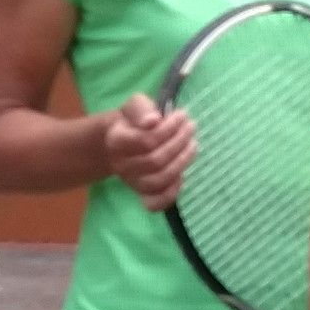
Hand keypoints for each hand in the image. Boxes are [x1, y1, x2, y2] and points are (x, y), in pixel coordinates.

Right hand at [102, 93, 195, 210]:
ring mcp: (132, 181)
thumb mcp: (136, 106)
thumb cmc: (133, 120)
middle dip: (179, 143)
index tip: (182, 115)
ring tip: (193, 145)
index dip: (169, 129)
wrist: (121, 139)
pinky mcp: (141, 193)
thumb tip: (154, 120)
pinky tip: (182, 176)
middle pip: (155, 161)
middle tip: (191, 127)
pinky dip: (171, 193)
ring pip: (158, 181)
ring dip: (181, 163)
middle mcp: (122, 164)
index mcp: (116, 141)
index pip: (146, 140)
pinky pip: (154, 203)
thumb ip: (142, 109)